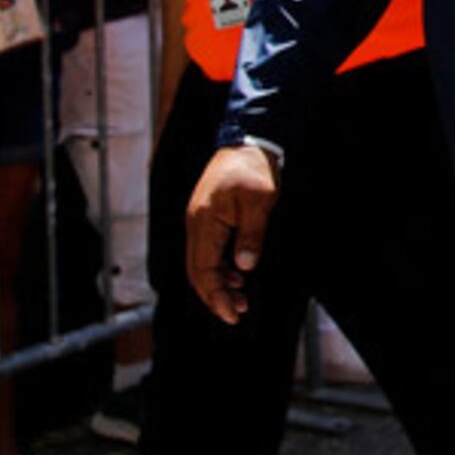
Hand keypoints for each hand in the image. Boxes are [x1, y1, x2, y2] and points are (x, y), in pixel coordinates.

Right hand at [186, 144, 278, 323]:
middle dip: (215, 296)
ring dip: (218, 284)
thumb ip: (251, 236)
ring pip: (201, 263)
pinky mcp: (208, 218)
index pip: (202, 270)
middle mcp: (196, 224)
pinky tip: (238, 276)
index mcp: (204, 221)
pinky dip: (220, 268)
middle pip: (196, 271)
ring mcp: (200, 221)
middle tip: (237, 314)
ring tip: (241, 299)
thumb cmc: (253, 168)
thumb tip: (243, 267)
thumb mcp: (259, 202)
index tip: (232, 314)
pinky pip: (208, 251)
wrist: (248, 140)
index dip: (216, 296)